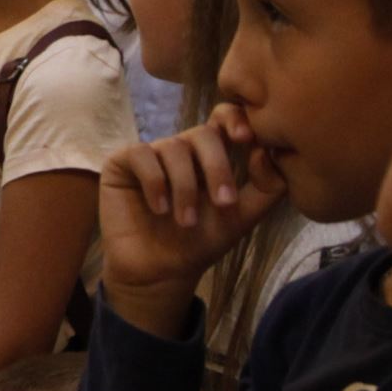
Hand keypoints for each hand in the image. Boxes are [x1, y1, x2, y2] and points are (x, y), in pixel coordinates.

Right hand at [98, 110, 283, 327]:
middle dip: (217, 167)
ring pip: (174, 148)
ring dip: (185, 188)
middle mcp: (182, 149)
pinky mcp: (122, 163)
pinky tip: (159, 208)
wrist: (160, 271)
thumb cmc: (200, 242)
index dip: (235, 119)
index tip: (247, 139)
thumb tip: (269, 151)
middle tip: (224, 204)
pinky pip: (141, 155)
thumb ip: (266, 187)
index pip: (224, 119)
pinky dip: (155, 182)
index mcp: (211, 155)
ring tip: (185, 222)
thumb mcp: (242, 216)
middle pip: (203, 133)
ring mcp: (152, 154)